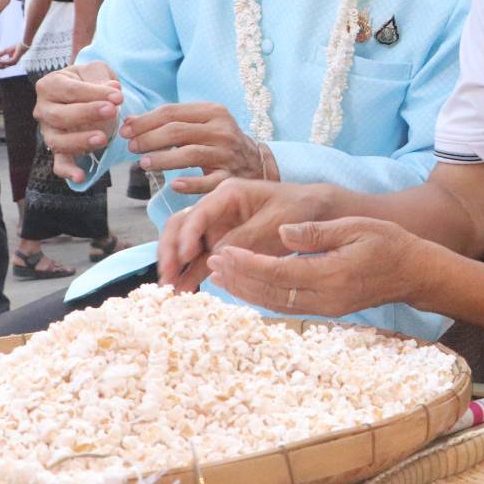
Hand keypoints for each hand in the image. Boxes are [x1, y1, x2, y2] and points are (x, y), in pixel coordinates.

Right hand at [0, 42, 27, 68]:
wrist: (22, 45)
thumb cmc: (15, 47)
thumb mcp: (5, 51)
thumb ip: (0, 54)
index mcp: (10, 62)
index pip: (3, 65)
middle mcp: (12, 63)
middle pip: (3, 67)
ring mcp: (14, 62)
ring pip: (5, 65)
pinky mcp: (14, 60)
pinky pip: (7, 62)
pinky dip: (2, 62)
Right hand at [33, 62, 123, 181]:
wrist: (88, 94)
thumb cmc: (90, 80)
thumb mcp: (96, 70)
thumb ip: (101, 77)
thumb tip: (112, 89)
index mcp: (49, 85)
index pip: (68, 90)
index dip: (93, 93)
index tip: (118, 96)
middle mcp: (43, 109)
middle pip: (59, 115)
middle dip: (87, 113)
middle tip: (112, 111)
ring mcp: (48, 132)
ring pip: (57, 141)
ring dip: (80, 141)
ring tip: (103, 139)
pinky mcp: (58, 150)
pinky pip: (59, 163)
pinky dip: (68, 171)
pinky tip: (81, 177)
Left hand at [121, 101, 266, 194]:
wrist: (255, 164)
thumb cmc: (218, 143)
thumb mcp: (203, 124)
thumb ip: (173, 122)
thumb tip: (130, 123)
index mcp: (214, 112)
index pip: (172, 112)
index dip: (145, 121)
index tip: (126, 129)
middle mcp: (223, 130)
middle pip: (178, 131)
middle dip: (149, 138)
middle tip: (131, 147)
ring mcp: (228, 154)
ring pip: (189, 154)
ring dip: (163, 159)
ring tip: (144, 164)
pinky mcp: (231, 177)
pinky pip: (208, 182)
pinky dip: (191, 183)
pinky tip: (174, 185)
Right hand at [158, 178, 331, 288]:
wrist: (316, 213)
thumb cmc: (297, 209)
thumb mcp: (274, 222)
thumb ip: (245, 237)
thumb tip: (215, 256)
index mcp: (228, 194)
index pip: (198, 213)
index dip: (187, 235)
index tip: (185, 256)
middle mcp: (216, 209)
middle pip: (182, 226)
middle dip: (171, 250)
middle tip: (167, 275)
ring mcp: (217, 227)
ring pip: (186, 244)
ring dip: (176, 265)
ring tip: (169, 288)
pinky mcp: (223, 245)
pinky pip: (201, 259)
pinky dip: (191, 273)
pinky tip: (183, 289)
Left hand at [205, 217, 422, 317]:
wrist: (414, 272)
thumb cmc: (388, 242)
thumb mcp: (356, 227)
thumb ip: (318, 232)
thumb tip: (282, 231)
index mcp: (332, 274)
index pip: (280, 272)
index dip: (249, 264)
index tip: (225, 251)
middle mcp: (326, 297)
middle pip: (272, 294)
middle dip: (239, 279)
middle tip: (212, 263)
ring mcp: (326, 308)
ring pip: (276, 305)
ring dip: (246, 291)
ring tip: (220, 276)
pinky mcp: (326, 310)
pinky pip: (287, 307)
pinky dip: (262, 298)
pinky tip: (246, 287)